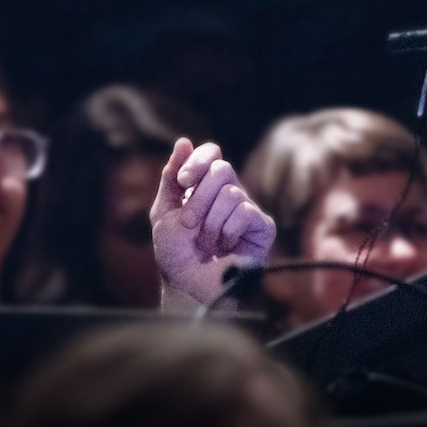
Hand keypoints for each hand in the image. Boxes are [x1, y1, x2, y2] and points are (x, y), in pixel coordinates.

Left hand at [150, 137, 276, 305]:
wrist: (188, 286)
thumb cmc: (175, 252)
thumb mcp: (164, 212)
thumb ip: (171, 177)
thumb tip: (184, 141)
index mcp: (206, 185)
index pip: (211, 153)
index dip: (197, 161)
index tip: (182, 182)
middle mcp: (229, 192)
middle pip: (222, 169)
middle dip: (199, 198)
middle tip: (190, 224)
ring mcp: (247, 209)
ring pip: (232, 193)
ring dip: (210, 222)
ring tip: (207, 243)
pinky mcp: (262, 228)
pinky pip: (246, 212)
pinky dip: (227, 231)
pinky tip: (225, 248)